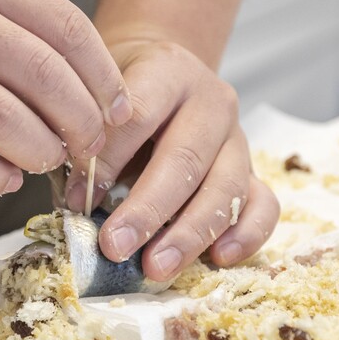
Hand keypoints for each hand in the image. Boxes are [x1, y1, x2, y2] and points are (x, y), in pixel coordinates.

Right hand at [0, 0, 131, 195]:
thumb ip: (19, 23)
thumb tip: (93, 91)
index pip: (67, 29)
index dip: (103, 79)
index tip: (116, 111)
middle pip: (46, 79)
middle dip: (81, 124)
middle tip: (87, 148)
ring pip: (7, 125)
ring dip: (40, 154)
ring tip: (44, 161)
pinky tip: (2, 177)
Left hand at [65, 36, 278, 279]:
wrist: (166, 79)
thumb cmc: (121, 99)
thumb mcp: (97, 99)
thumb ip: (87, 141)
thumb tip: (74, 200)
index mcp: (167, 72)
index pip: (139, 115)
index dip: (107, 160)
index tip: (76, 200)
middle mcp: (211, 102)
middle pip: (185, 158)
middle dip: (148, 209)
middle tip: (115, 247)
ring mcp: (238, 139)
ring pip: (226, 187)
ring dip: (190, 233)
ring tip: (156, 268)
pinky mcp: (254, 172)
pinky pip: (264, 206)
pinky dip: (246, 235)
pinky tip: (218, 258)